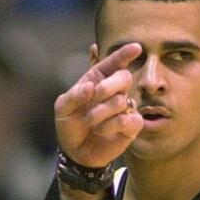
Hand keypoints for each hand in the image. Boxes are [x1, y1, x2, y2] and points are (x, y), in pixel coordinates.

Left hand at [55, 42, 143, 167]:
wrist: (75, 152)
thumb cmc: (70, 125)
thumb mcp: (63, 108)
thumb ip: (73, 95)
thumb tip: (90, 87)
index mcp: (98, 80)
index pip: (114, 62)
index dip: (125, 54)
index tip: (136, 47)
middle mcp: (114, 91)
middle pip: (124, 77)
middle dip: (110, 85)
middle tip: (96, 95)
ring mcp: (125, 108)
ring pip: (122, 101)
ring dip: (101, 112)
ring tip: (89, 121)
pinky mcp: (131, 126)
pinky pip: (129, 120)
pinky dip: (112, 125)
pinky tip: (101, 130)